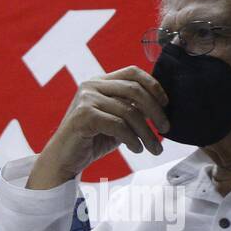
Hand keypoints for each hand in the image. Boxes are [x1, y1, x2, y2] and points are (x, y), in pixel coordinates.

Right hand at [27, 67, 169, 189]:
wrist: (65, 158)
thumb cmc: (92, 139)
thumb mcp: (116, 120)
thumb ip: (132, 109)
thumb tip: (161, 108)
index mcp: (100, 82)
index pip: (132, 72)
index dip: (153, 85)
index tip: (166, 104)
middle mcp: (91, 85)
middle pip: (134, 89)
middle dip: (155, 111)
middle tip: (165, 129)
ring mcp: (86, 99)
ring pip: (129, 111)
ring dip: (146, 133)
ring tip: (154, 148)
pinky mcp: (83, 115)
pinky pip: (118, 124)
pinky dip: (132, 139)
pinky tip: (136, 149)